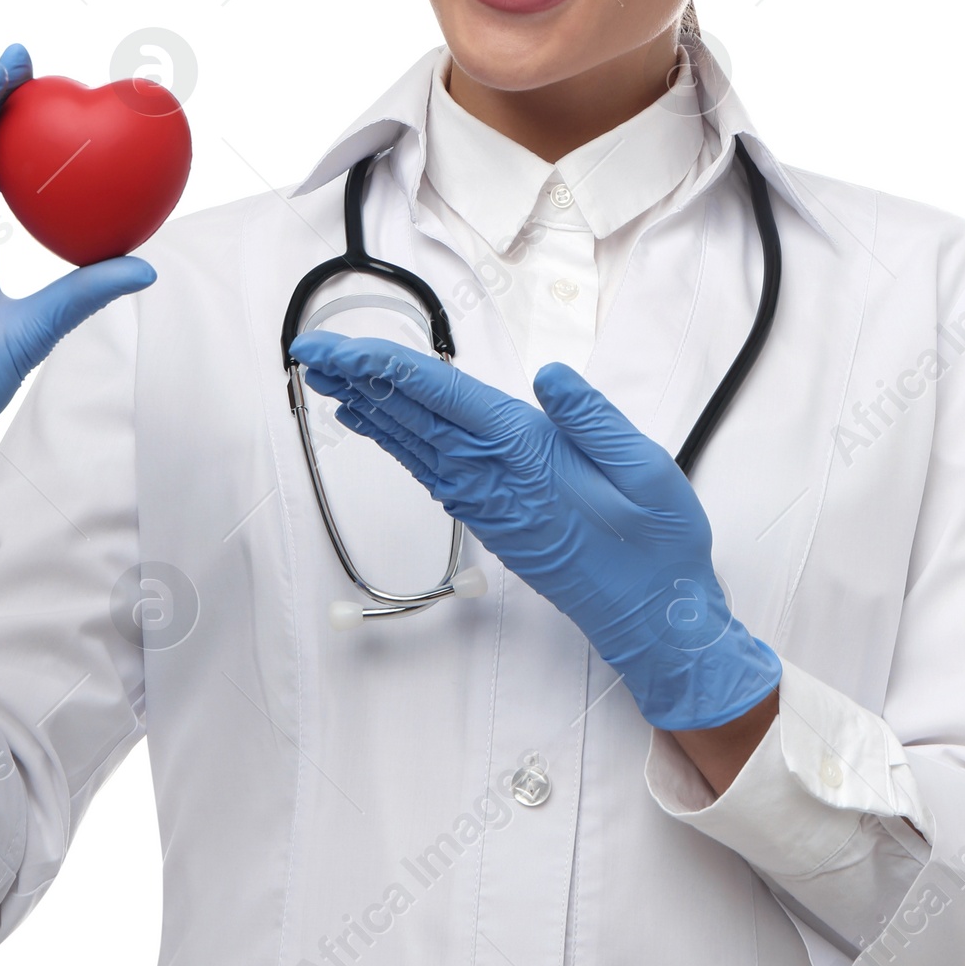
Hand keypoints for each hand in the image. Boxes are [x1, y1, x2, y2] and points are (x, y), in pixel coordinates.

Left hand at [289, 333, 780, 730]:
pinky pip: (429, 469)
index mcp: (526, 454)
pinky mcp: (491, 518)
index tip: (334, 346)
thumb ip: (590, 417)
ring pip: (413, 444)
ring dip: (369, 407)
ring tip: (330, 377)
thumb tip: (545, 375)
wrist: (650, 620)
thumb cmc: (655, 547)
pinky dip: (396, 440)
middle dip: (356, 378)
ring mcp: (487, 502)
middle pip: (410, 416)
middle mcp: (493, 478)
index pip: (439, 396)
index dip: (380, 364)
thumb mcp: (643, 469)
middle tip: (310, 349)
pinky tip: (379, 426)